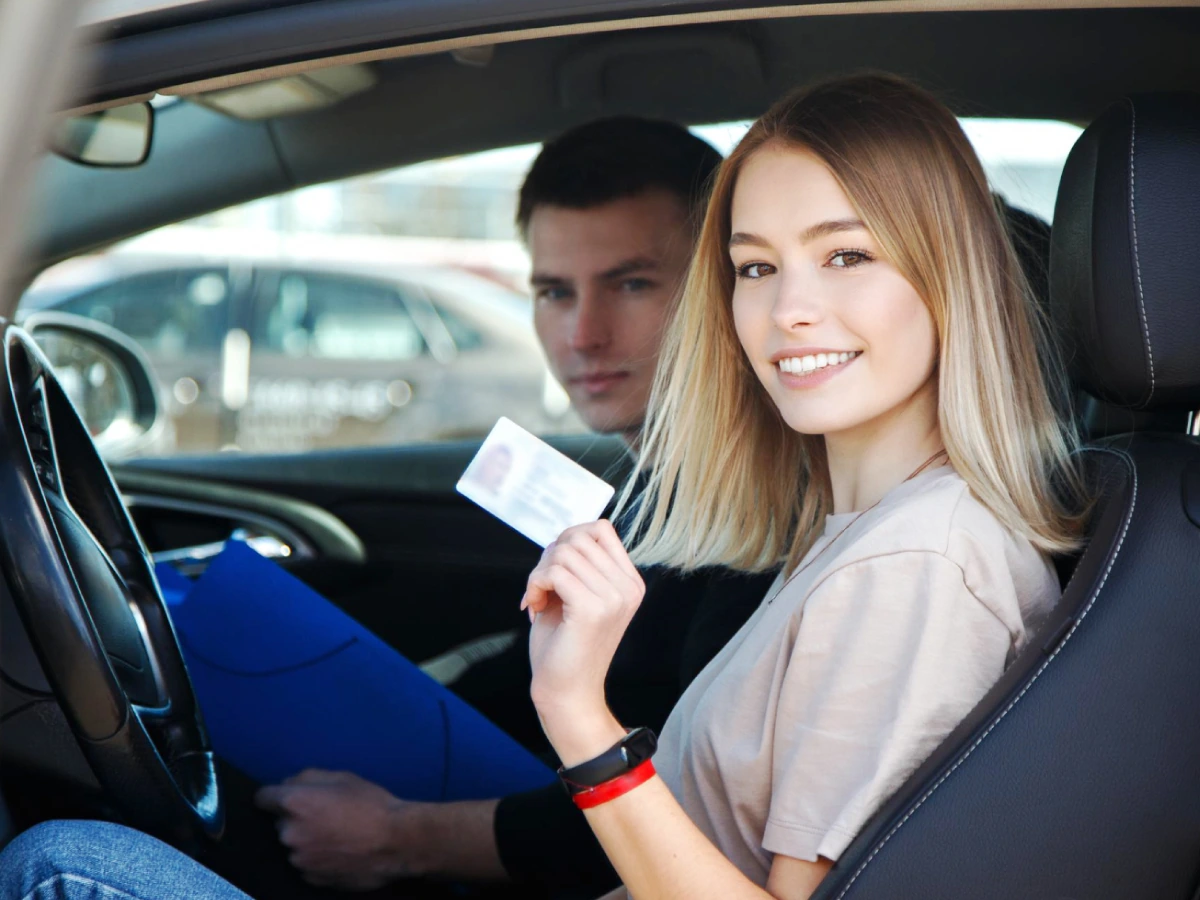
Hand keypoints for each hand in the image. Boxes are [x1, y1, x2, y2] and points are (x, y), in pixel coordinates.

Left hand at [254, 769, 423, 889]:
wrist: (396, 842)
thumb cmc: (371, 803)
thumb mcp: (342, 777)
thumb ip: (308, 777)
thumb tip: (289, 784)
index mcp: (294, 804)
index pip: (263, 798)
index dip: (275, 795)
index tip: (287, 797)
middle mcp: (288, 833)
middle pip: (281, 822)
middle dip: (296, 818)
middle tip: (324, 815)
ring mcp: (298, 860)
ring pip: (294, 844)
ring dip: (306, 839)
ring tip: (335, 835)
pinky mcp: (311, 879)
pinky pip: (306, 863)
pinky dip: (317, 857)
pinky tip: (339, 851)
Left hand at [521, 520, 643, 763]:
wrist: (566, 693)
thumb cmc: (565, 645)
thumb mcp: (576, 594)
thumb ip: (576, 563)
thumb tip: (565, 534)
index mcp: (630, 582)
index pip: (600, 529)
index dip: (568, 540)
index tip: (554, 570)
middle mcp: (628, 588)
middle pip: (578, 537)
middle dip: (548, 557)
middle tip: (541, 587)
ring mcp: (614, 598)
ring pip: (563, 552)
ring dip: (539, 572)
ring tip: (537, 599)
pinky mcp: (592, 610)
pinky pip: (554, 572)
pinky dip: (534, 584)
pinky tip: (533, 607)